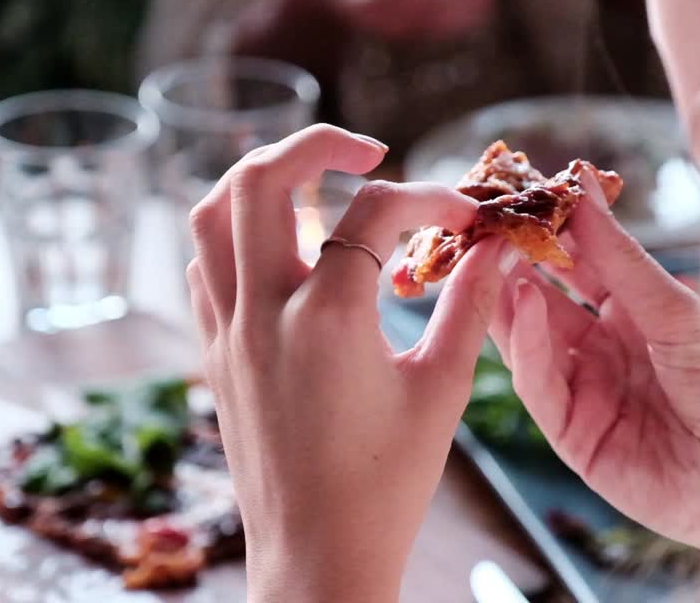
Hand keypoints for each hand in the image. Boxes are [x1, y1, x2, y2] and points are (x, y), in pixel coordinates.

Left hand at [186, 125, 506, 601]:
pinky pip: (202, 268)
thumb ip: (469, 306)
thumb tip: (497, 246)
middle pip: (261, 178)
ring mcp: (227, 332)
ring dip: (259, 180)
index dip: (429, 195)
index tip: (462, 213)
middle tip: (367, 149)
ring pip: (209, 214)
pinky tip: (277, 250)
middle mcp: (263, 311)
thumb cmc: (387, 484)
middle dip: (316, 142)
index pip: (374, 210)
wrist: (317, 558)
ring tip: (312, 184)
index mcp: (327, 316)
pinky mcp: (213, 355)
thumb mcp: (442, 391)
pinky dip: (232, 236)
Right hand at [491, 172, 699, 570]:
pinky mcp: (573, 435)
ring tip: (490, 255)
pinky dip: (524, 345)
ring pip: (530, 339)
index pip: (580, 263)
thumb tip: (583, 184)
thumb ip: (620, 255)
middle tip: (487, 220)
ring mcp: (586, 392)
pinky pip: (539, 385)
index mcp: (636, 314)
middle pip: (545, 299)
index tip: (522, 191)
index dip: (552, 229)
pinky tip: (521, 305)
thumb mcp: (676, 310)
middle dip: (515, 261)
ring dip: (508, 298)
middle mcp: (604, 349)